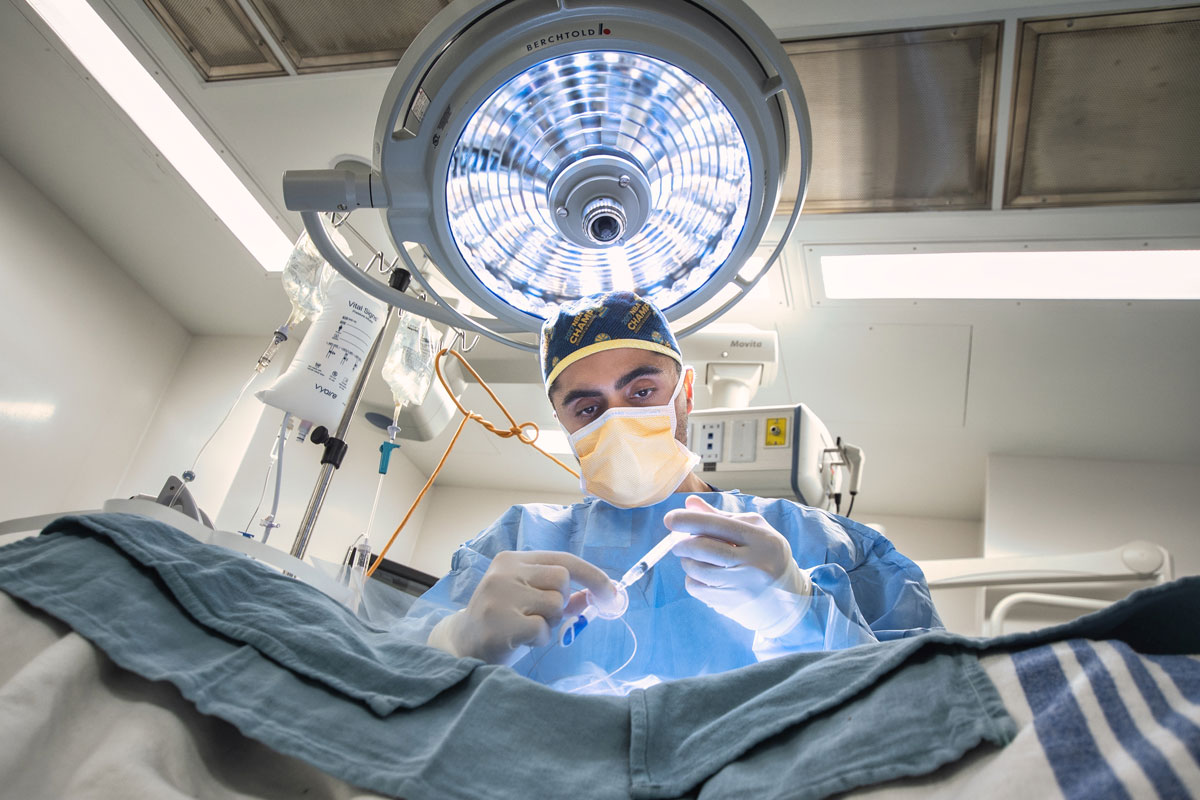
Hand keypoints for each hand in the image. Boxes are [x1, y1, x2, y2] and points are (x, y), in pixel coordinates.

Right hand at [427, 550, 617, 663]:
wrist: (462, 646)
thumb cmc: (503, 621)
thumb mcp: (528, 601)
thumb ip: (558, 594)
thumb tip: (594, 594)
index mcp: (513, 561)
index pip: (563, 559)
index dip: (592, 575)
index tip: (610, 593)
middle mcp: (505, 572)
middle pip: (562, 579)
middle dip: (561, 602)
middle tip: (542, 617)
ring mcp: (500, 595)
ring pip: (555, 603)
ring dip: (549, 623)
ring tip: (527, 628)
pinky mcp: (500, 622)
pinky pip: (542, 628)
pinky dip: (540, 638)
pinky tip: (521, 640)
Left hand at [665, 495, 809, 635]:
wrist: (790, 600)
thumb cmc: (768, 557)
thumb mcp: (755, 531)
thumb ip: (722, 517)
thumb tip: (690, 503)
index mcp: (761, 539)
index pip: (719, 526)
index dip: (690, 521)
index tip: (670, 519)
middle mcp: (753, 564)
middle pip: (706, 550)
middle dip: (683, 544)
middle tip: (676, 543)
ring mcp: (743, 587)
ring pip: (699, 572)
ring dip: (687, 562)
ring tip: (693, 559)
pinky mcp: (733, 605)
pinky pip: (699, 590)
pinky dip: (693, 580)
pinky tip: (703, 577)